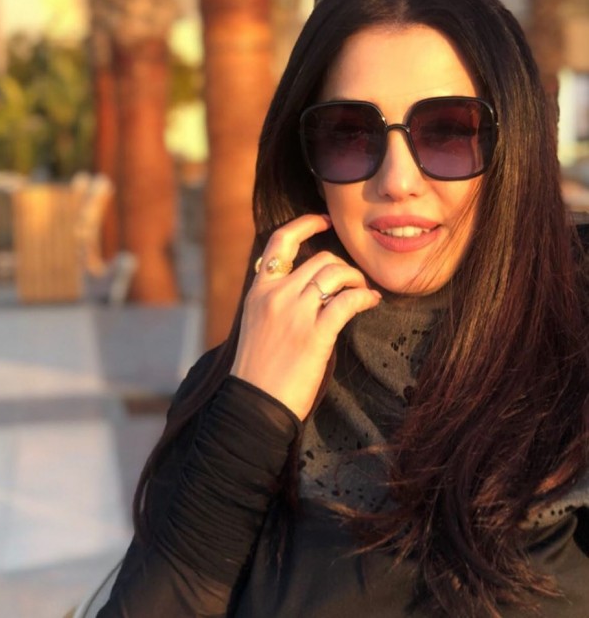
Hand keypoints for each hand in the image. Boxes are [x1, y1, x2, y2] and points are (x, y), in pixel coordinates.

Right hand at [231, 214, 380, 419]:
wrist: (254, 404)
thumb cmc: (257, 369)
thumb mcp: (255, 323)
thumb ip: (274, 300)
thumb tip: (305, 286)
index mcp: (258, 291)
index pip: (279, 242)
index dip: (305, 225)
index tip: (324, 221)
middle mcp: (275, 295)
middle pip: (320, 259)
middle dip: (344, 266)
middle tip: (353, 283)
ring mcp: (294, 313)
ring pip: (336, 274)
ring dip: (356, 280)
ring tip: (363, 293)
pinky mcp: (315, 334)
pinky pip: (347, 302)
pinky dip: (365, 297)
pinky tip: (371, 302)